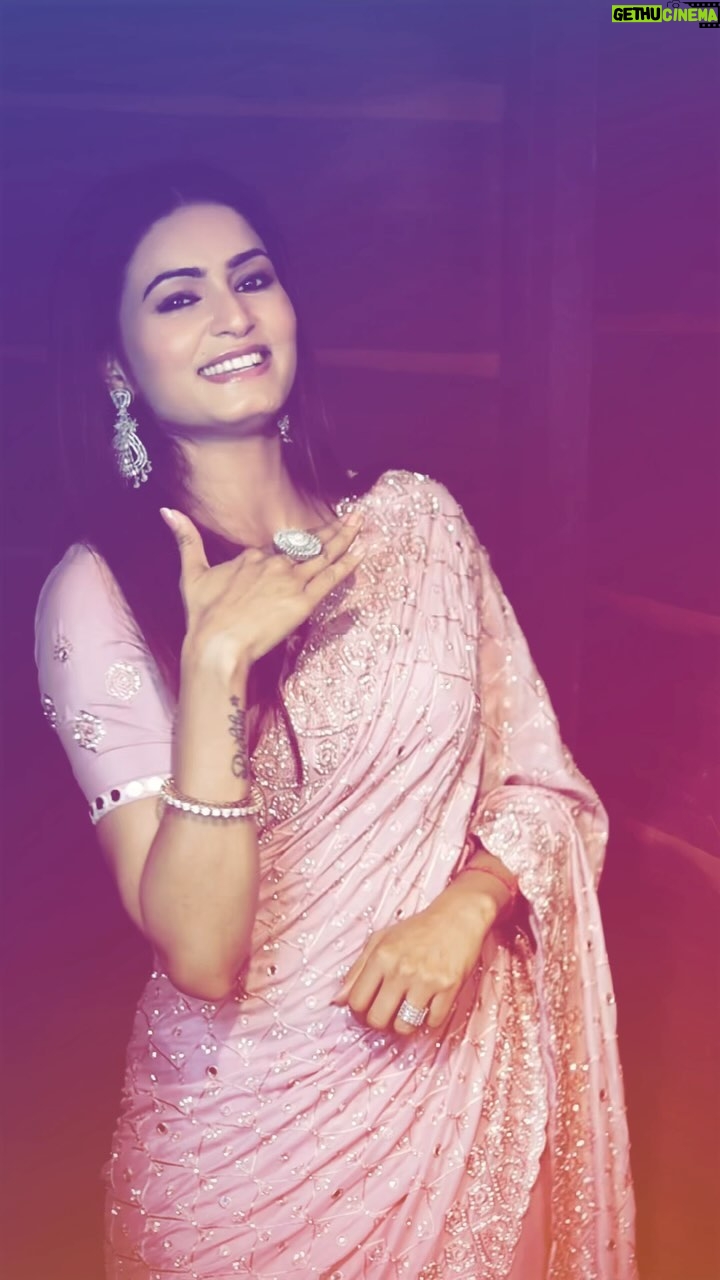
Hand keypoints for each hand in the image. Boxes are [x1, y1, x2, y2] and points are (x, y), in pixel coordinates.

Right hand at [160, 508, 363, 675]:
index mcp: (252, 556)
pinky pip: (330, 577)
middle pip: (308, 544)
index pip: (281, 546)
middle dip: (333, 530)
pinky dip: (348, 563)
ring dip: (346, 537)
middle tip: (355, 515)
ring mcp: (291, 580)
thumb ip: (186, 540)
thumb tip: (167, 512)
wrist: (217, 643)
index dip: (299, 540)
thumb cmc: (204, 614)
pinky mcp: (303, 601)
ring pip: (323, 555)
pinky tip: (362, 550)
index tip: (315, 533)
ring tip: (362, 523)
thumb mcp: (192, 573)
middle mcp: (274, 563)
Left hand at [331, 886, 496, 1035]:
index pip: (356, 1001)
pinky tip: (429, 1004)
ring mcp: (425, 980)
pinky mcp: (448, 988)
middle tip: (388, 1013)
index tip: (368, 1008)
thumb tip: (337, 1001)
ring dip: (405, 1024)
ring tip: (408, 1010)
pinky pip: (432, 1022)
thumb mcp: (381, 940)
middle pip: (377, 1019)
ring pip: (404, 1026)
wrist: (457, 916)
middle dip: (380, 1022)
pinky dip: (429, 1019)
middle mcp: (401, 969)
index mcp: (381, 956)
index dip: (359, 1011)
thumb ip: (357, 970)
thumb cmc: (417, 929)